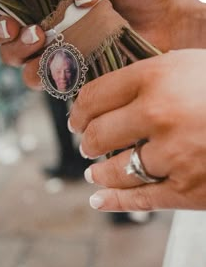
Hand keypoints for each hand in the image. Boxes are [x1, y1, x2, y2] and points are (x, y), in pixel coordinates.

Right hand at [0, 0, 175, 83]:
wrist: (164, 17)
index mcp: (45, 3)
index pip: (6, 16)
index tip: (11, 22)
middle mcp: (49, 32)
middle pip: (9, 48)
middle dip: (12, 45)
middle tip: (34, 33)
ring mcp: (64, 57)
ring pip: (28, 72)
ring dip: (32, 65)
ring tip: (54, 51)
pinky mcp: (82, 76)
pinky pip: (60, 87)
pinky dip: (59, 80)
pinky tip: (72, 67)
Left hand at [69, 49, 205, 210]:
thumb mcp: (186, 64)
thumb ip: (147, 76)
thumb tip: (108, 94)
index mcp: (158, 76)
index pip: (95, 95)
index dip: (78, 108)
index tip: (76, 116)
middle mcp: (161, 114)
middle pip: (97, 133)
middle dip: (86, 139)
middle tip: (86, 140)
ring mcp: (175, 154)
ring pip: (114, 169)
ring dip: (98, 169)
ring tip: (93, 167)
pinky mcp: (190, 189)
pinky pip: (141, 199)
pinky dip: (114, 201)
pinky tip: (99, 199)